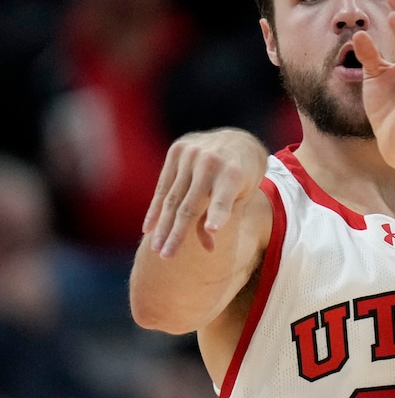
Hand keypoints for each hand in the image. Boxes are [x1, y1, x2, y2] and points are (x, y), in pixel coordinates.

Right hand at [142, 129, 266, 258]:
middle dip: (176, 234)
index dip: (217, 215)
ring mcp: (192, 153)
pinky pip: (163, 185)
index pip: (223, 200)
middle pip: (189, 205)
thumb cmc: (242, 179)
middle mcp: (211, 161)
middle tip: (166, 256)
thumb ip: (222, 216)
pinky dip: (156, 208)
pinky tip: (148, 228)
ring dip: (162, 226)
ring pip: (172, 198)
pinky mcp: (177, 150)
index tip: (213, 230)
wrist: (237, 141)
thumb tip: (208, 248)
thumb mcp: (240, 197)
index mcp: (233, 173)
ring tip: (156, 249)